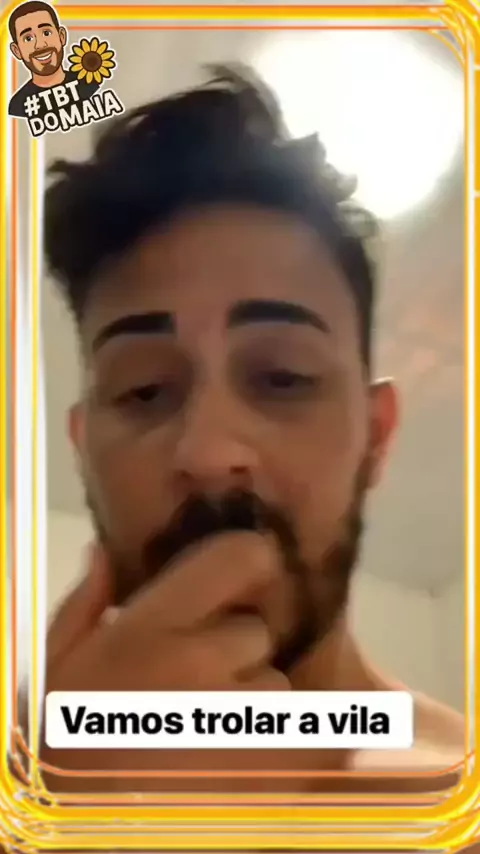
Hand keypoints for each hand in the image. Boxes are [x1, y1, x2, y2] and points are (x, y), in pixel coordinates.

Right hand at [40, 533, 289, 791]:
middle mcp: (202, 664)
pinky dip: (274, 746)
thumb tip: (104, 552)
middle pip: (256, 632)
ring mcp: (241, 720)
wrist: (84, 834)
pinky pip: (295, 738)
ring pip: (276, 688)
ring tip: (208, 732)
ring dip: (253, 704)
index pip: (240, 557)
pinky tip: (230, 762)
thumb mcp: (52, 673)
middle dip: (232, 651)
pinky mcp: (270, 772)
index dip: (249, 560)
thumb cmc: (61, 753)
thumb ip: (83, 607)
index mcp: (148, 630)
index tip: (242, 574)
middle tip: (195, 682)